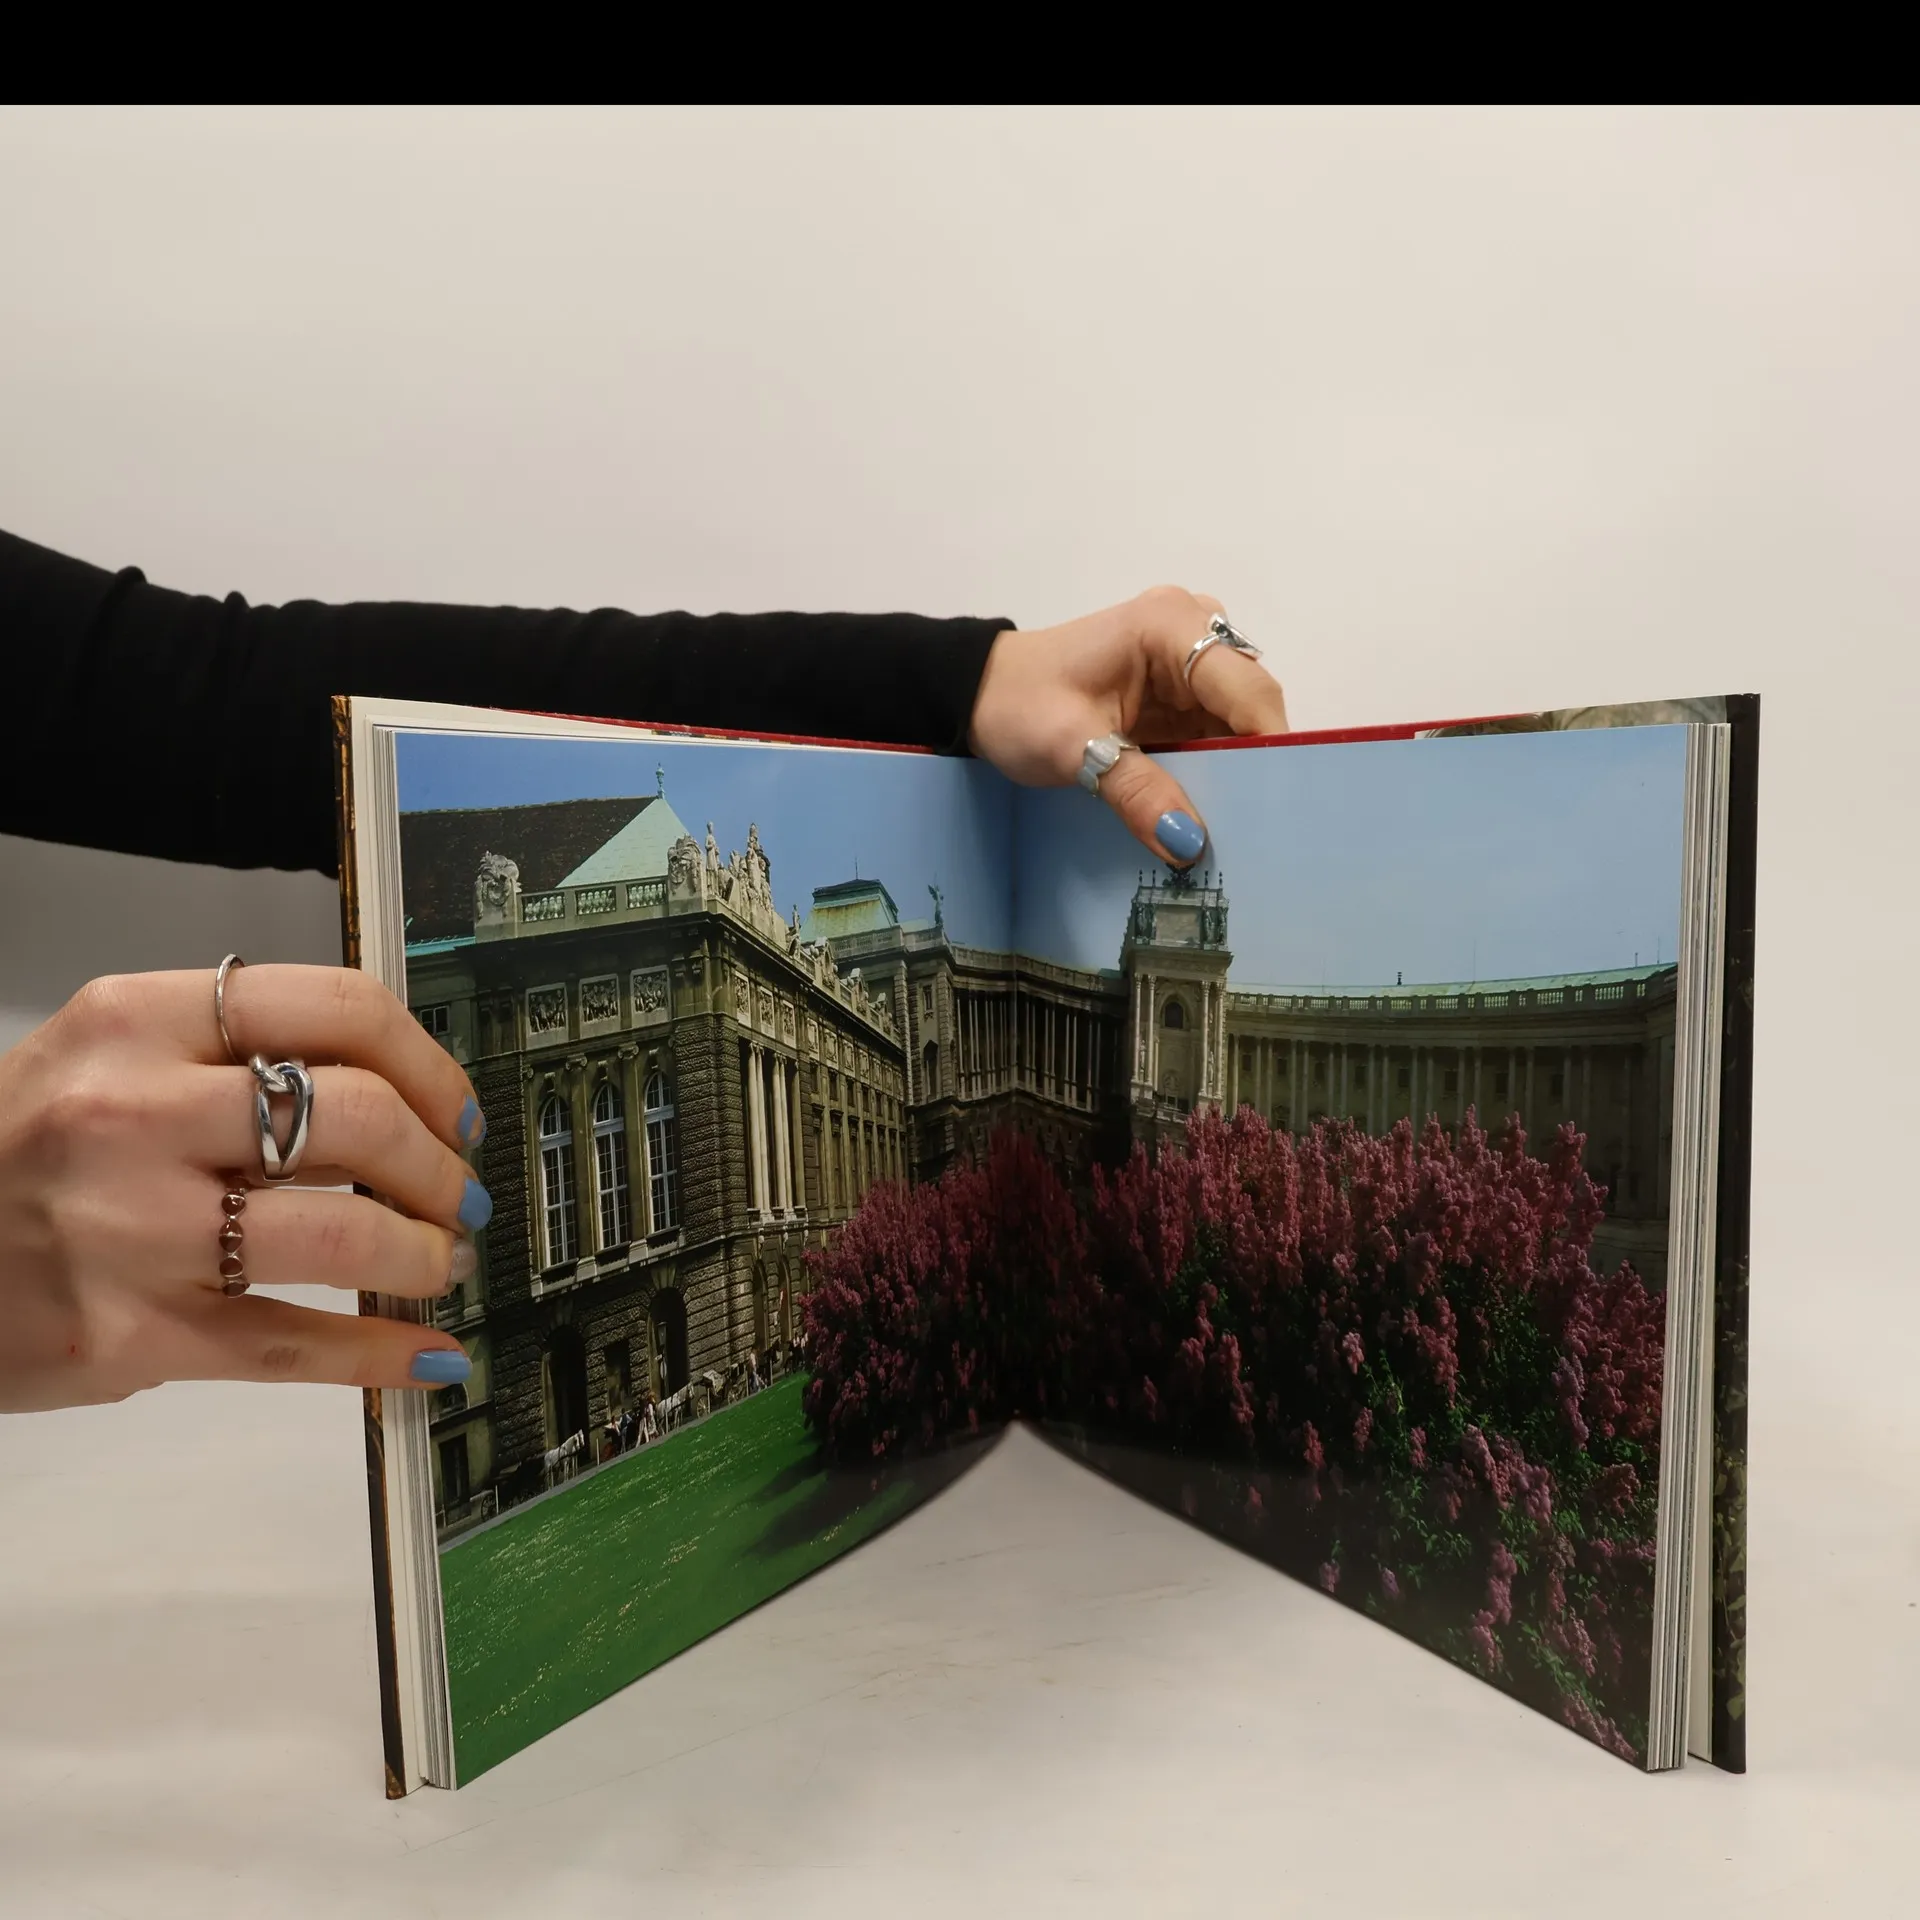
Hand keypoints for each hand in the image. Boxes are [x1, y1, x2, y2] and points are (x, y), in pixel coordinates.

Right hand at [0, 965, 483, 1411]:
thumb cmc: (18, 1153)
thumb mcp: (105, 1062)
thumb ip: (233, 1059)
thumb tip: (401, 1098)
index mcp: (136, 1023)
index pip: (337, 1009)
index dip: (429, 1064)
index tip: (455, 1108)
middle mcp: (132, 1116)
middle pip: (358, 1119)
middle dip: (438, 1165)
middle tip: (458, 1193)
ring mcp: (130, 1230)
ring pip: (341, 1236)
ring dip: (424, 1253)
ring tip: (439, 1260)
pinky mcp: (131, 1334)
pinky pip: (292, 1346)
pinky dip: (381, 1354)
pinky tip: (430, 1353)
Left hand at [966, 586, 1289, 863]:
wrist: (979, 695)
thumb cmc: (1018, 705)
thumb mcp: (1073, 750)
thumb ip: (1137, 792)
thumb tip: (1189, 845)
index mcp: (1170, 624)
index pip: (1248, 689)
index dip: (1270, 747)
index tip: (1277, 808)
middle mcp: (1193, 631)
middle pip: (1250, 706)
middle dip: (1255, 765)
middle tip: (1261, 831)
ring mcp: (1187, 662)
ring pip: (1236, 725)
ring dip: (1236, 774)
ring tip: (1239, 830)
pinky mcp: (1178, 692)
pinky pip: (1213, 734)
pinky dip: (1213, 772)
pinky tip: (1213, 813)